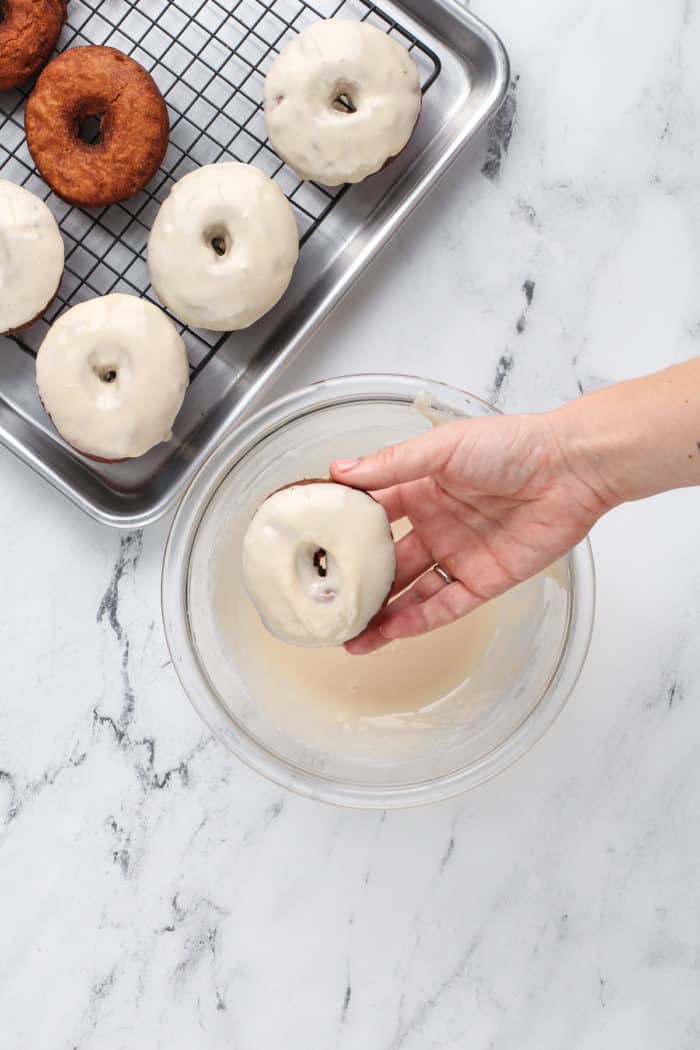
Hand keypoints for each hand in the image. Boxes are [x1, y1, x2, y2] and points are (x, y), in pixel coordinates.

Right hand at [330, 411, 608, 653]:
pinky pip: (444, 607)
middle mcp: (436, 524)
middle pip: (387, 561)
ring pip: (410, 591)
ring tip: (347, 633)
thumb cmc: (513, 445)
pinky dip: (415, 621)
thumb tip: (339, 471)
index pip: (372, 514)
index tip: (312, 548)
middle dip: (358, 583)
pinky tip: (387, 633)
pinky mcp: (484, 580)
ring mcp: (459, 554)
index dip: (343, 531)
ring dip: (381, 613)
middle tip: (325, 602)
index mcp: (421, 488)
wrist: (571, 467)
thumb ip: (391, 465)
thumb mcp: (443, 448)